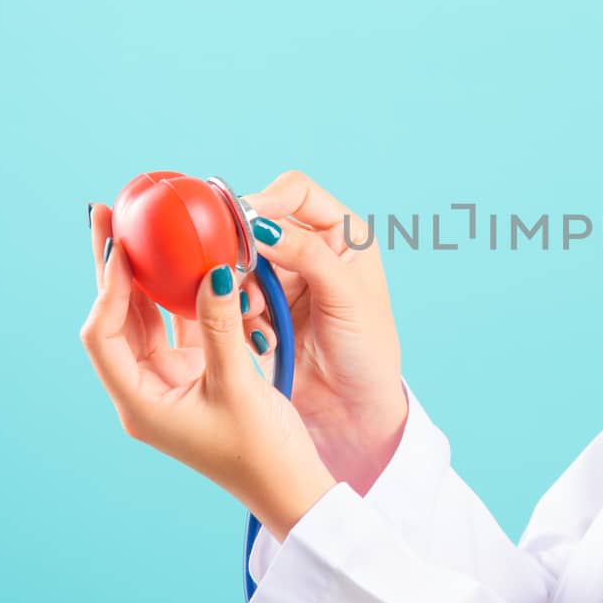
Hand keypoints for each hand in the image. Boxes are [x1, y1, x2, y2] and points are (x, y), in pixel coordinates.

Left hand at [81, 204, 336, 539]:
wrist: (292, 488)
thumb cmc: (262, 450)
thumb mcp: (239, 382)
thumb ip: (219, 322)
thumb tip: (210, 266)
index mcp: (140, 402)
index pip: (104, 334)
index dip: (107, 288)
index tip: (118, 245)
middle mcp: (146, 392)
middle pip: (116, 319)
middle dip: (113, 268)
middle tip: (106, 214)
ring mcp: (170, 385)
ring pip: (145, 320)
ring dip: (145, 277)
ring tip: (138, 227)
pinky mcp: (196, 379)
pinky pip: (178, 328)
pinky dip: (179, 296)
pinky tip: (185, 263)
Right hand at [168, 170, 408, 496]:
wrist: (352, 410)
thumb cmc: (367, 350)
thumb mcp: (345, 296)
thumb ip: (306, 255)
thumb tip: (260, 223)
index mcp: (342, 235)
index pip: (296, 192)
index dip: (268, 199)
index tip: (246, 222)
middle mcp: (311, 250)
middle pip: (259, 225)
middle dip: (246, 250)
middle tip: (235, 274)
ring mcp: (284, 280)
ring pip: (241, 262)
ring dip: (241, 287)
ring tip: (255, 315)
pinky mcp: (262, 310)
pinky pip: (234, 296)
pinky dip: (239, 313)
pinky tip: (260, 337)